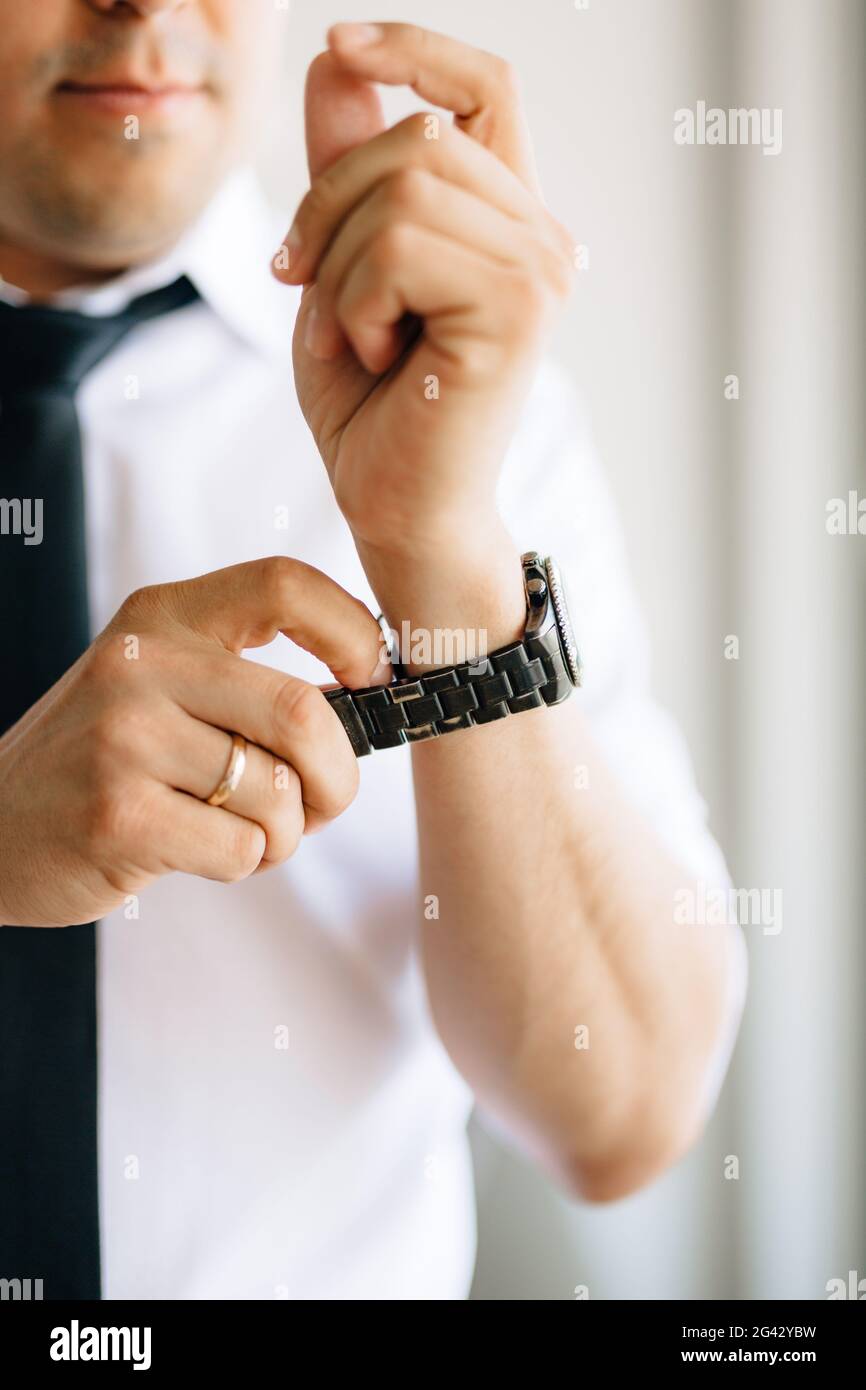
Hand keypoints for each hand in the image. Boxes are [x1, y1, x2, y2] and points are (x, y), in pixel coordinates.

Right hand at [0, 558, 385, 926]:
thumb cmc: (101, 761)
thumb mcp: (155, 684)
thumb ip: (240, 678)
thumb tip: (364, 698)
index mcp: (161, 616)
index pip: (283, 585)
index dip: (353, 630)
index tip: (374, 676)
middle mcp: (142, 665)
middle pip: (300, 711)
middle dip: (337, 775)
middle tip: (325, 801)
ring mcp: (125, 740)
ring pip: (277, 793)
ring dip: (287, 833)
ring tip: (246, 832)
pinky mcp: (119, 818)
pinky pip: (244, 849)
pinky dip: (247, 864)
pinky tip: (200, 852)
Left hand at [276, 22, 573, 568]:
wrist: (395, 507)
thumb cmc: (372, 406)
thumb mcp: (339, 268)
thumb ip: (346, 172)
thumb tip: (334, 60)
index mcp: (507, 222)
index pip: (486, 89)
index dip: (416, 48)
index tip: (339, 45)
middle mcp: (540, 238)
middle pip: (417, 136)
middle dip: (326, 204)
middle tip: (298, 283)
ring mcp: (539, 270)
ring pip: (401, 189)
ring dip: (336, 267)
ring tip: (344, 337)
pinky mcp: (518, 308)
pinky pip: (398, 248)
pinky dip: (352, 303)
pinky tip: (369, 356)